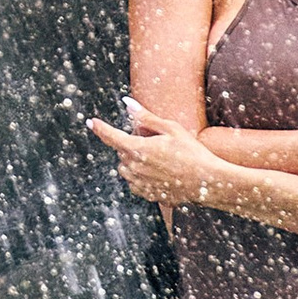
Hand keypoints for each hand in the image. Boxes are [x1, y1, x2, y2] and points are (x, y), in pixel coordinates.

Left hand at [89, 98, 214, 210]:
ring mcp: (140, 184)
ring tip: (159, 157)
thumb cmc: (192, 152)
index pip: (111, 137)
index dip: (100, 128)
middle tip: (155, 140)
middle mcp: (135, 168)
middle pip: (121, 152)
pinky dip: (141, 175)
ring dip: (134, 161)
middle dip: (131, 143)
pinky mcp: (148, 195)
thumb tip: (127, 103)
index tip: (91, 122)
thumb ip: (146, 117)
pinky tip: (161, 172)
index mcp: (138, 150)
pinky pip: (135, 183)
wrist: (207, 182)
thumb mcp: (171, 129)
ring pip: (126, 169)